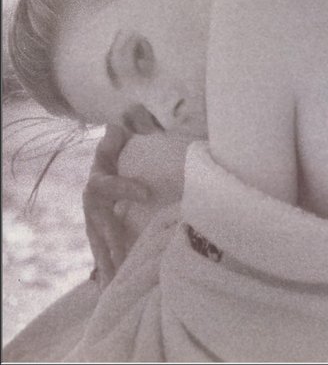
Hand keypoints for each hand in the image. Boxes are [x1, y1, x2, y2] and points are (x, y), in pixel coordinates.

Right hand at [83, 125, 149, 289]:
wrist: (107, 168)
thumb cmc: (118, 154)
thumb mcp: (117, 141)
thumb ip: (117, 135)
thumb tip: (116, 124)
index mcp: (98, 179)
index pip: (108, 184)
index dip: (125, 188)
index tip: (147, 193)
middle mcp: (92, 203)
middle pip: (98, 223)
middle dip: (111, 240)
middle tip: (124, 255)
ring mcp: (93, 221)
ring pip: (98, 243)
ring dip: (106, 263)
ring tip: (114, 284)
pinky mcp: (99, 234)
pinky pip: (101, 253)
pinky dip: (106, 270)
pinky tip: (110, 290)